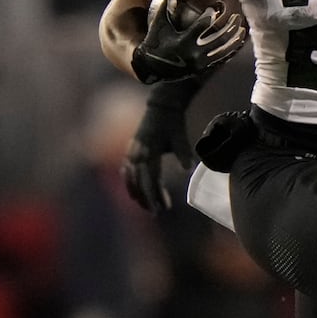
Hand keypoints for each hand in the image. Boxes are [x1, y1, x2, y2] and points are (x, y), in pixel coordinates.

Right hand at [121, 90, 194, 212]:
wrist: (161, 105)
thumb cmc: (173, 122)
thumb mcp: (180, 137)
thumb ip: (184, 154)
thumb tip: (189, 171)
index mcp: (150, 152)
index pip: (151, 180)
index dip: (155, 196)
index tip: (162, 208)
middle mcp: (137, 154)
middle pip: (139, 183)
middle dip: (146, 199)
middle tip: (156, 212)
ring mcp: (132, 152)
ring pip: (130, 179)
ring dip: (137, 193)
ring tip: (146, 205)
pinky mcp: (131, 150)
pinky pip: (127, 171)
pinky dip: (130, 183)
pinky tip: (135, 191)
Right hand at [131, 0, 247, 84]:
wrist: (150, 65)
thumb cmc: (154, 39)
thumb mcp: (158, 22)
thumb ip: (167, 6)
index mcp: (181, 43)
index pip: (201, 27)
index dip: (211, 15)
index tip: (218, 5)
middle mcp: (191, 55)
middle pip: (216, 40)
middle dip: (228, 27)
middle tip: (235, 15)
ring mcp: (198, 64)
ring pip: (221, 51)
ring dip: (233, 39)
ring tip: (241, 27)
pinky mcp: (201, 69)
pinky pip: (219, 59)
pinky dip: (230, 50)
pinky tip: (238, 40)